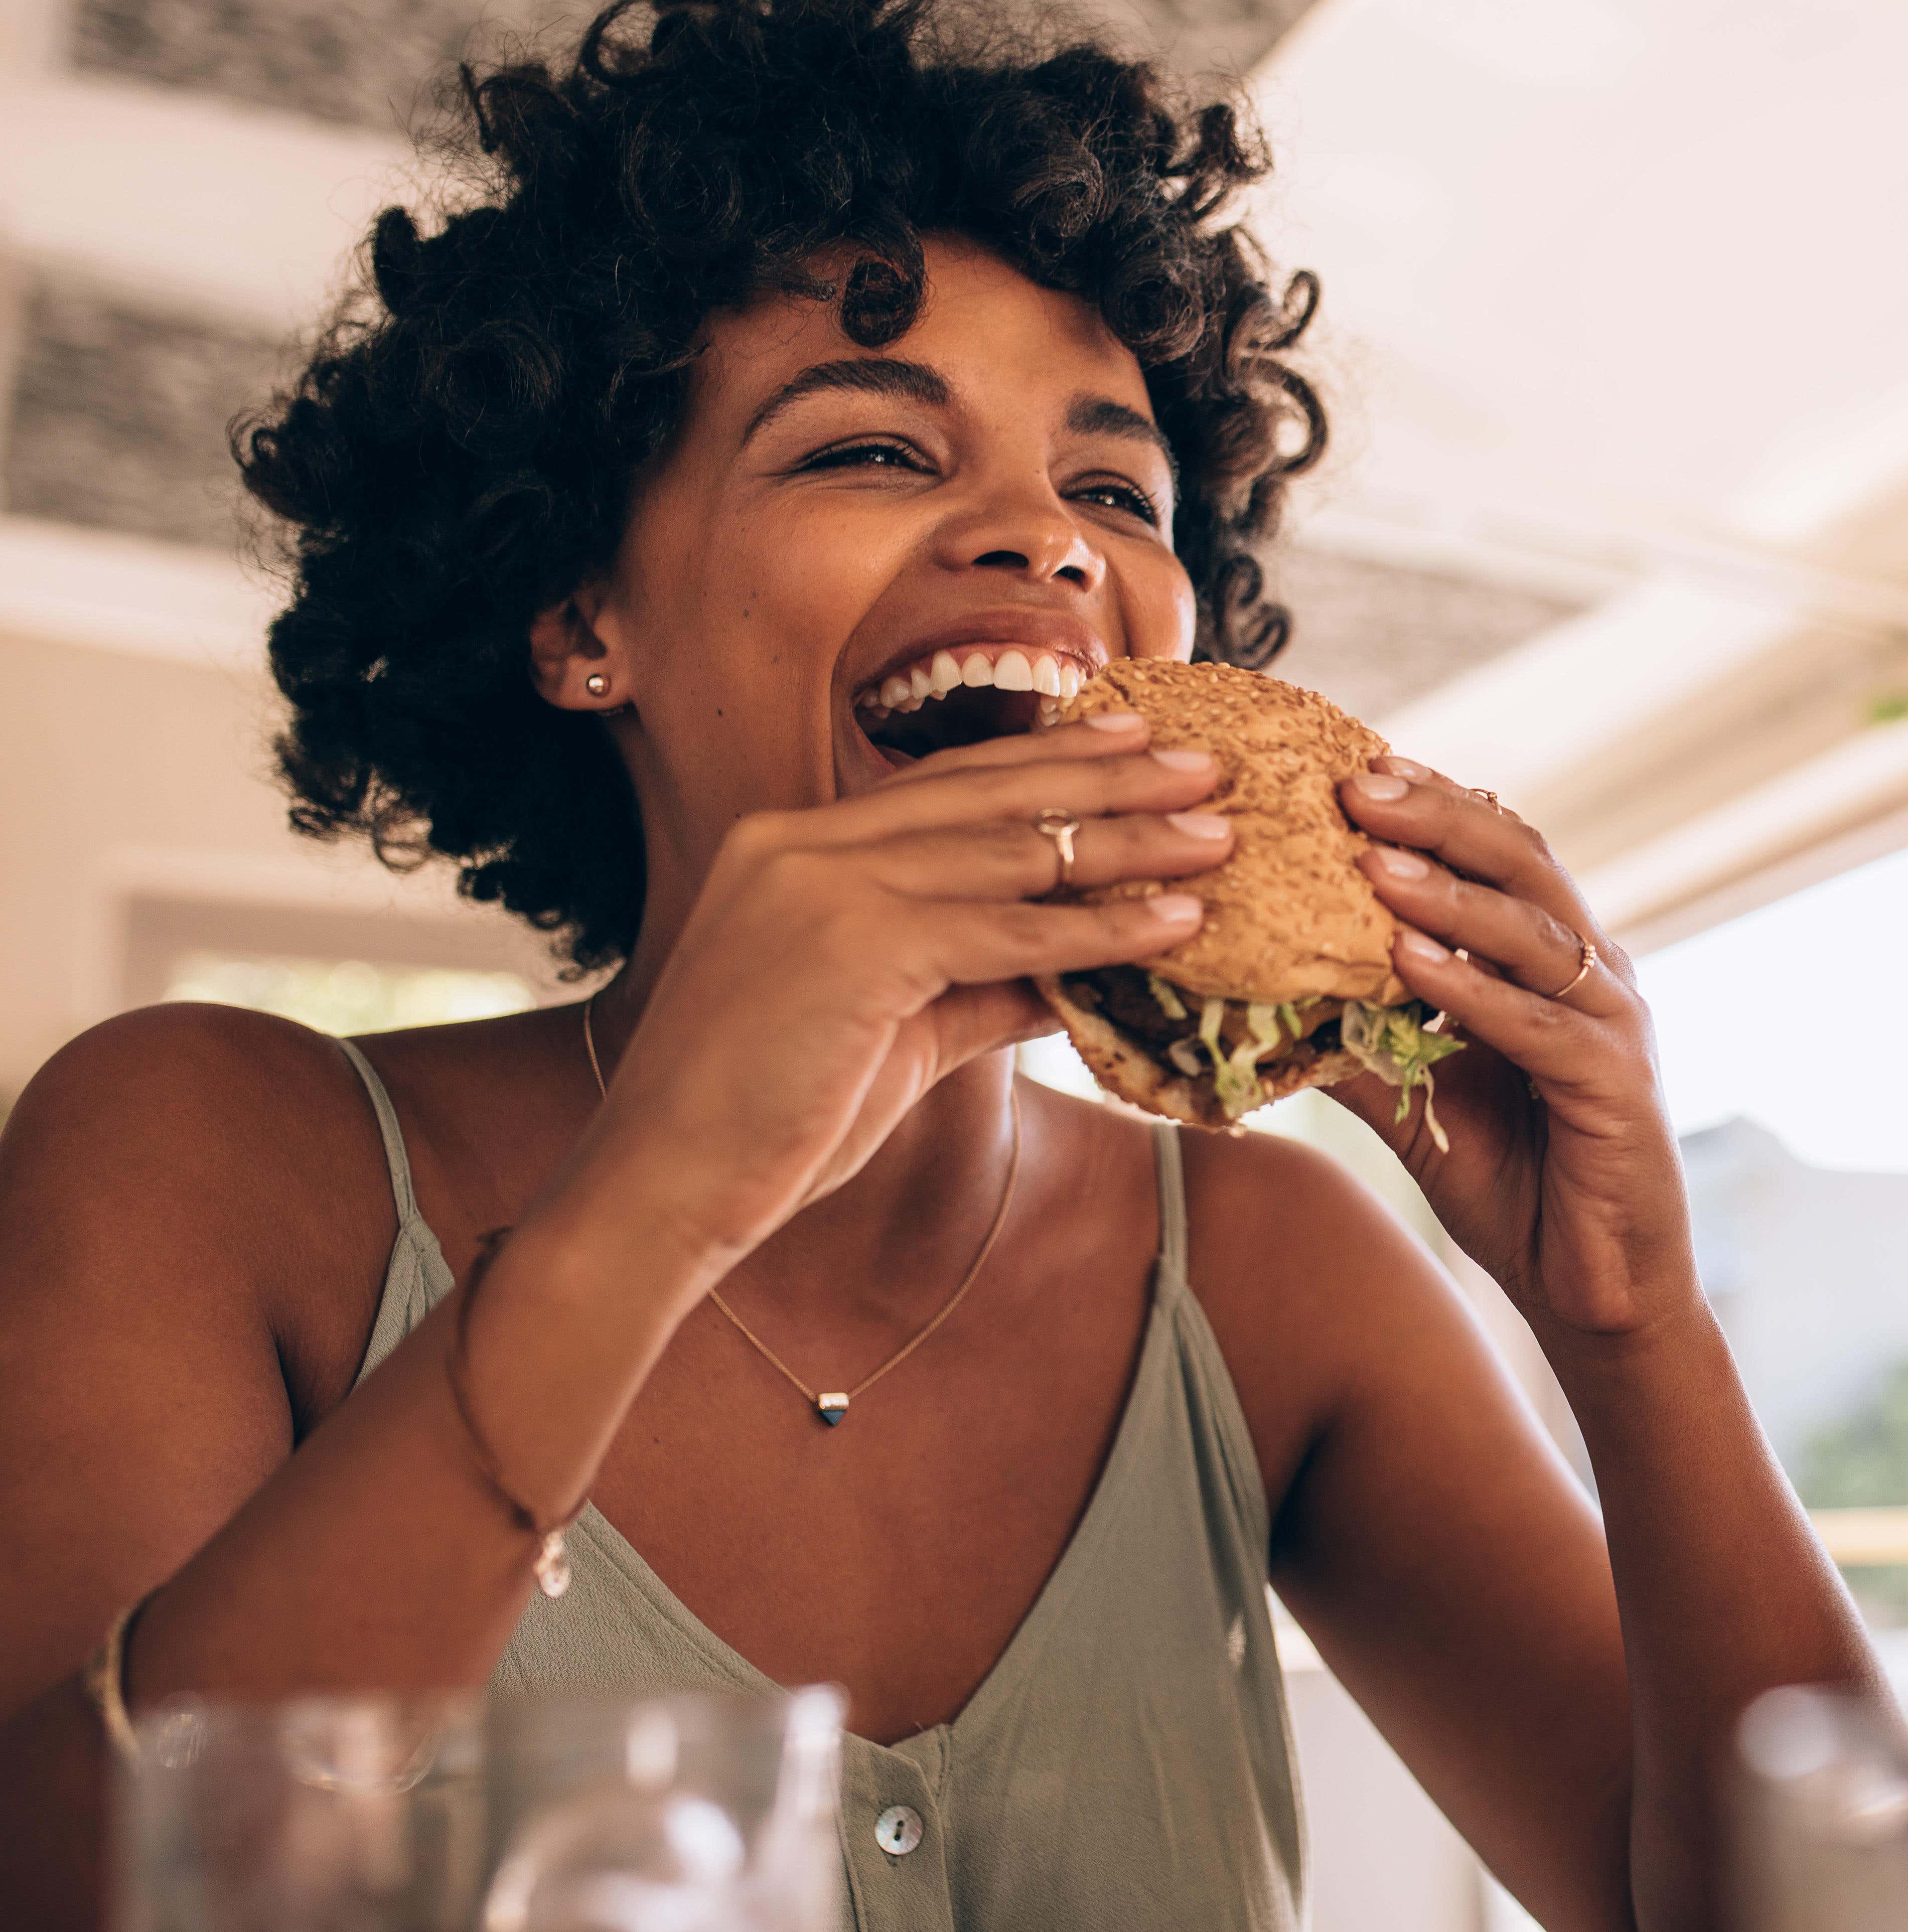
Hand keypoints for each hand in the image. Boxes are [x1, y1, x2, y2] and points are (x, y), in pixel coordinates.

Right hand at [557, 717, 1232, 1274]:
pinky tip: (1172, 923)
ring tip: (1218, 838)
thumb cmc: (770, 1119)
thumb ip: (980, 984)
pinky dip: (1099, 927)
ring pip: (1011, 851)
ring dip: (1129, 844)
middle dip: (1108, 776)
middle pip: (988, 794)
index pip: (945, 785)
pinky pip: (1008, 929)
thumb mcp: (894, 1029)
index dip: (1047, 761)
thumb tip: (1077, 973)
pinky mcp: (852, 943)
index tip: (1133, 743)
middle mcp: (801, 843)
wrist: (665, 1188)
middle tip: (1205, 765)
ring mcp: (821, 884)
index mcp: (791, 845)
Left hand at [1328, 758, 1691, 1337]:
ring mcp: (1613, 1024)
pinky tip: (1409, 961)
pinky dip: (1472, 989)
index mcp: (1553, 959)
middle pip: (1522, 862)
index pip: (1498, 853)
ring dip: (1448, 891)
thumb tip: (1261, 996)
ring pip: (1531, 932)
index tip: (1349, 767)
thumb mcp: (1419, 1101)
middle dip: (1437, 816)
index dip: (1431, 805)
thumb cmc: (1516, 1184)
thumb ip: (1362, 1041)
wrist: (1594, 1292)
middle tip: (1355, 781)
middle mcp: (1592, 973)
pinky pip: (1538, 1023)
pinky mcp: (1615, 1085)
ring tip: (1372, 857)